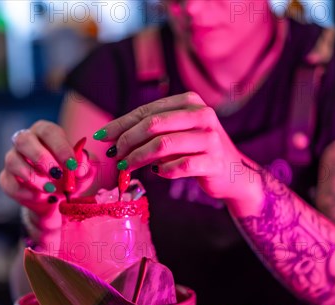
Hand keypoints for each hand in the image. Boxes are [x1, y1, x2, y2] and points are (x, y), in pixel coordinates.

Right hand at [0, 120, 93, 216]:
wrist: (58, 199)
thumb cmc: (70, 177)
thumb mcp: (83, 171)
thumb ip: (85, 166)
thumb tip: (79, 167)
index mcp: (45, 132)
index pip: (48, 132)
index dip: (60, 147)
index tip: (72, 165)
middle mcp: (25, 141)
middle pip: (23, 140)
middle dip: (41, 158)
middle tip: (57, 175)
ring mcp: (12, 159)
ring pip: (13, 161)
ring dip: (33, 177)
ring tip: (51, 189)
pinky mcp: (6, 179)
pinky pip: (11, 184)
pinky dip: (29, 193)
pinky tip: (43, 197)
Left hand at [94, 92, 242, 199]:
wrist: (233, 173)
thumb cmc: (196, 151)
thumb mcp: (175, 132)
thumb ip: (150, 130)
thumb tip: (111, 137)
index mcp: (190, 101)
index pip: (147, 111)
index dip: (120, 124)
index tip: (101, 138)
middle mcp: (203, 115)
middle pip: (153, 125)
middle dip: (127, 141)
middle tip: (115, 156)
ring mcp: (210, 139)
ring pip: (163, 145)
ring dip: (138, 158)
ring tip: (126, 167)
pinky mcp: (214, 162)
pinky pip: (180, 166)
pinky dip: (163, 171)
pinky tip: (157, 173)